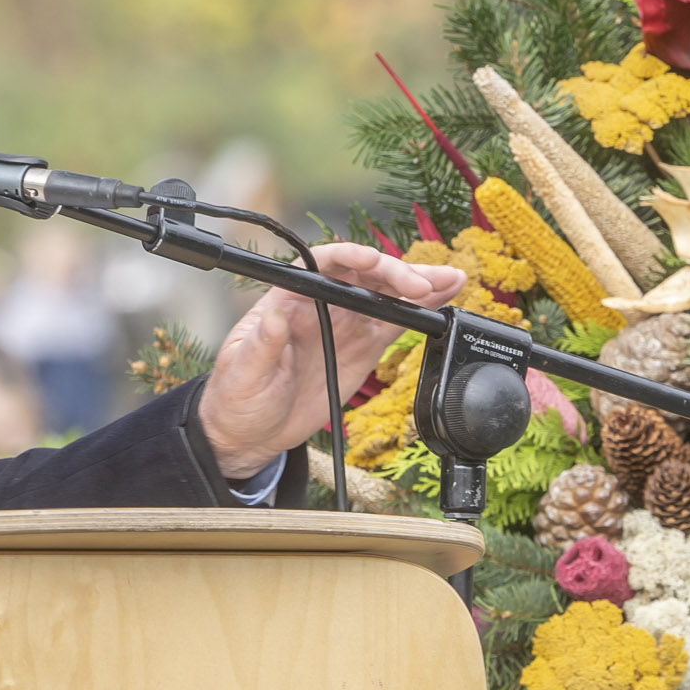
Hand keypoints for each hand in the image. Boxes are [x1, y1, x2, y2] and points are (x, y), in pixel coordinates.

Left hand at [196, 244, 464, 480]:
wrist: (252, 432)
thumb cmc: (238, 396)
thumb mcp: (242, 371)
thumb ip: (261, 343)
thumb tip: (274, 313)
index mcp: (289, 297)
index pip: (324, 264)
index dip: (351, 257)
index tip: (374, 264)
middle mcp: (321, 303)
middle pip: (364, 275)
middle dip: (396, 274)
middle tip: (424, 284)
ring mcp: (345, 323)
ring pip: (386, 295)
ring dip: (419, 287)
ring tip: (450, 280)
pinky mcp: (362, 348)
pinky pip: (394, 324)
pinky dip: (420, 313)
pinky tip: (443, 301)